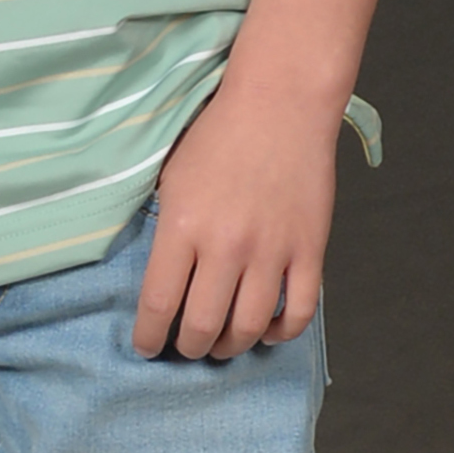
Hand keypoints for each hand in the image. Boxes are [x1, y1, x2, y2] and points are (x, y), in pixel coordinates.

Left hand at [131, 82, 337, 360]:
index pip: (159, 302)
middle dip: (188, 348)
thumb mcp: (170, 175)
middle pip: (202, 325)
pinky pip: (298, 312)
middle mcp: (225, 245)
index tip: (144, 347)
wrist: (278, 105)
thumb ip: (166, 228)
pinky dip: (280, 332)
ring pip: (248, 327)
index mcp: (183, 224)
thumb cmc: (217, 135)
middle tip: (183, 348)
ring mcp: (271, 251)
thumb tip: (157, 277)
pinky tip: (264, 330)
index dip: (148, 335)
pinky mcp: (308, 251)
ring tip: (219, 344)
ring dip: (230, 346)